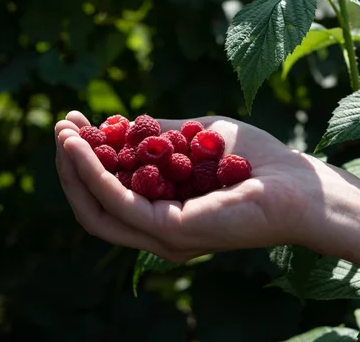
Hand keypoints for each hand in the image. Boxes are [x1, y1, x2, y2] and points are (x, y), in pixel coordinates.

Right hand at [55, 111, 329, 261]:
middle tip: (62, 128)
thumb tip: (125, 125)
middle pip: (96, 204)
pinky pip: (119, 202)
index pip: (113, 191)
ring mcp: (164, 236)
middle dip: (72, 166)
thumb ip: (163, 137)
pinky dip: (93, 174)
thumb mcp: (201, 137)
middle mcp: (160, 230)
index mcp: (168, 210)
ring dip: (73, 169)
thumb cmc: (260, 161)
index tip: (75, 124)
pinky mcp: (171, 231)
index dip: (88, 160)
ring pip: (98, 208)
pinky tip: (82, 145)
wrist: (298, 184)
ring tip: (64, 133)